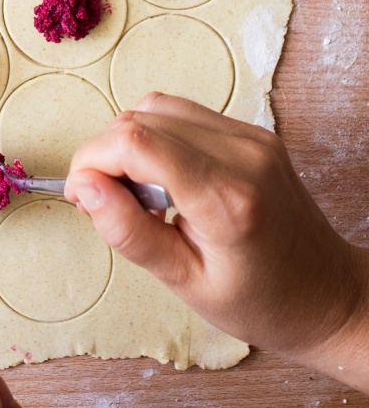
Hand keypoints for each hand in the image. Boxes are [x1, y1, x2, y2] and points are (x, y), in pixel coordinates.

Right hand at [65, 93, 368, 390]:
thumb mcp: (185, 283)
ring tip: (139, 193)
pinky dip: (157, 137)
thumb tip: (84, 188)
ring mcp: (250, 136)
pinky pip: (183, 113)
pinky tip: (164, 179)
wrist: (327, 295)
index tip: (80, 193)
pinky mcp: (251, 132)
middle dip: (105, 153)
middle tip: (105, 200)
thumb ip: (128, 231)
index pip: (136, 141)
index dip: (91, 159)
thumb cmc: (264, 301)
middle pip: (141, 117)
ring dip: (129, 141)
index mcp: (226, 198)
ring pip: (158, 106)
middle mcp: (242, 154)